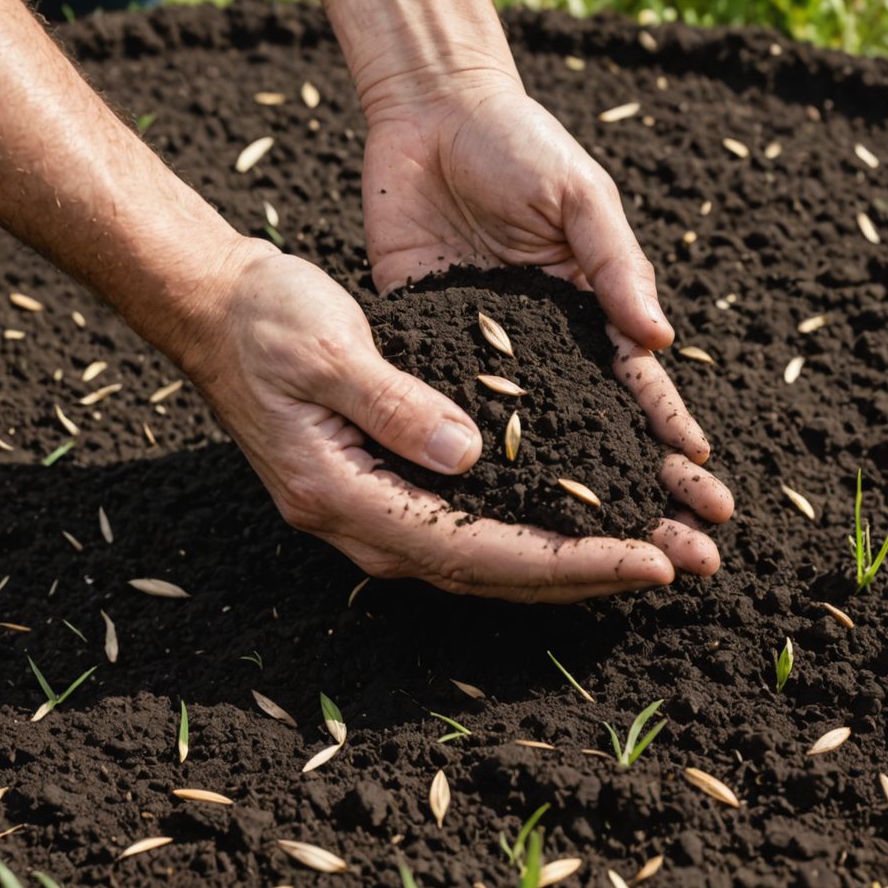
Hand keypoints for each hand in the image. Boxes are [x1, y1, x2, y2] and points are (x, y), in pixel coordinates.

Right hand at [184, 241, 729, 602]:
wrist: (216, 312)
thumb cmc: (266, 321)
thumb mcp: (329, 349)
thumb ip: (396, 405)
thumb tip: (469, 455)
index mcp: (345, 494)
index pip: (476, 550)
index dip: (567, 561)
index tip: (646, 559)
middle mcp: (361, 524)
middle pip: (490, 574)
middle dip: (583, 576)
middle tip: (671, 569)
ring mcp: (372, 514)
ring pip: (484, 564)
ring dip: (565, 565)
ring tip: (643, 559)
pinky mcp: (385, 492)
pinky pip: (469, 533)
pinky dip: (530, 538)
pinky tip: (577, 530)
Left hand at [360, 68, 732, 536]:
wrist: (430, 114)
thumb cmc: (519, 144)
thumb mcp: (578, 196)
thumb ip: (613, 263)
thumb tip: (660, 336)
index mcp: (591, 309)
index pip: (639, 387)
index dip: (672, 439)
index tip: (707, 495)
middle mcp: (545, 344)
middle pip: (594, 429)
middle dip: (640, 490)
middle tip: (684, 554)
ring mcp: (488, 350)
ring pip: (527, 435)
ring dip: (560, 493)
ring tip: (594, 555)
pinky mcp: (428, 343)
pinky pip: (448, 404)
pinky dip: (466, 453)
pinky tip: (483, 507)